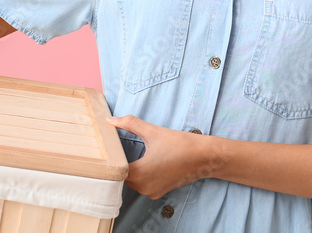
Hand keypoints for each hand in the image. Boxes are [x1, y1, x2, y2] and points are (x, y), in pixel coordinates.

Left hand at [106, 114, 220, 200]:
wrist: (204, 157)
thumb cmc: (179, 144)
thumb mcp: (152, 131)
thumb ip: (130, 124)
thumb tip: (110, 120)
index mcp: (140, 174)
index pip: (114, 170)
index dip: (110, 159)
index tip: (107, 148)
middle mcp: (144, 187)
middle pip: (121, 177)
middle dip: (119, 163)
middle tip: (114, 149)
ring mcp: (151, 192)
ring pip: (131, 182)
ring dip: (129, 169)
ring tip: (126, 154)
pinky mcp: (158, 192)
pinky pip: (141, 184)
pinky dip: (139, 175)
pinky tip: (142, 162)